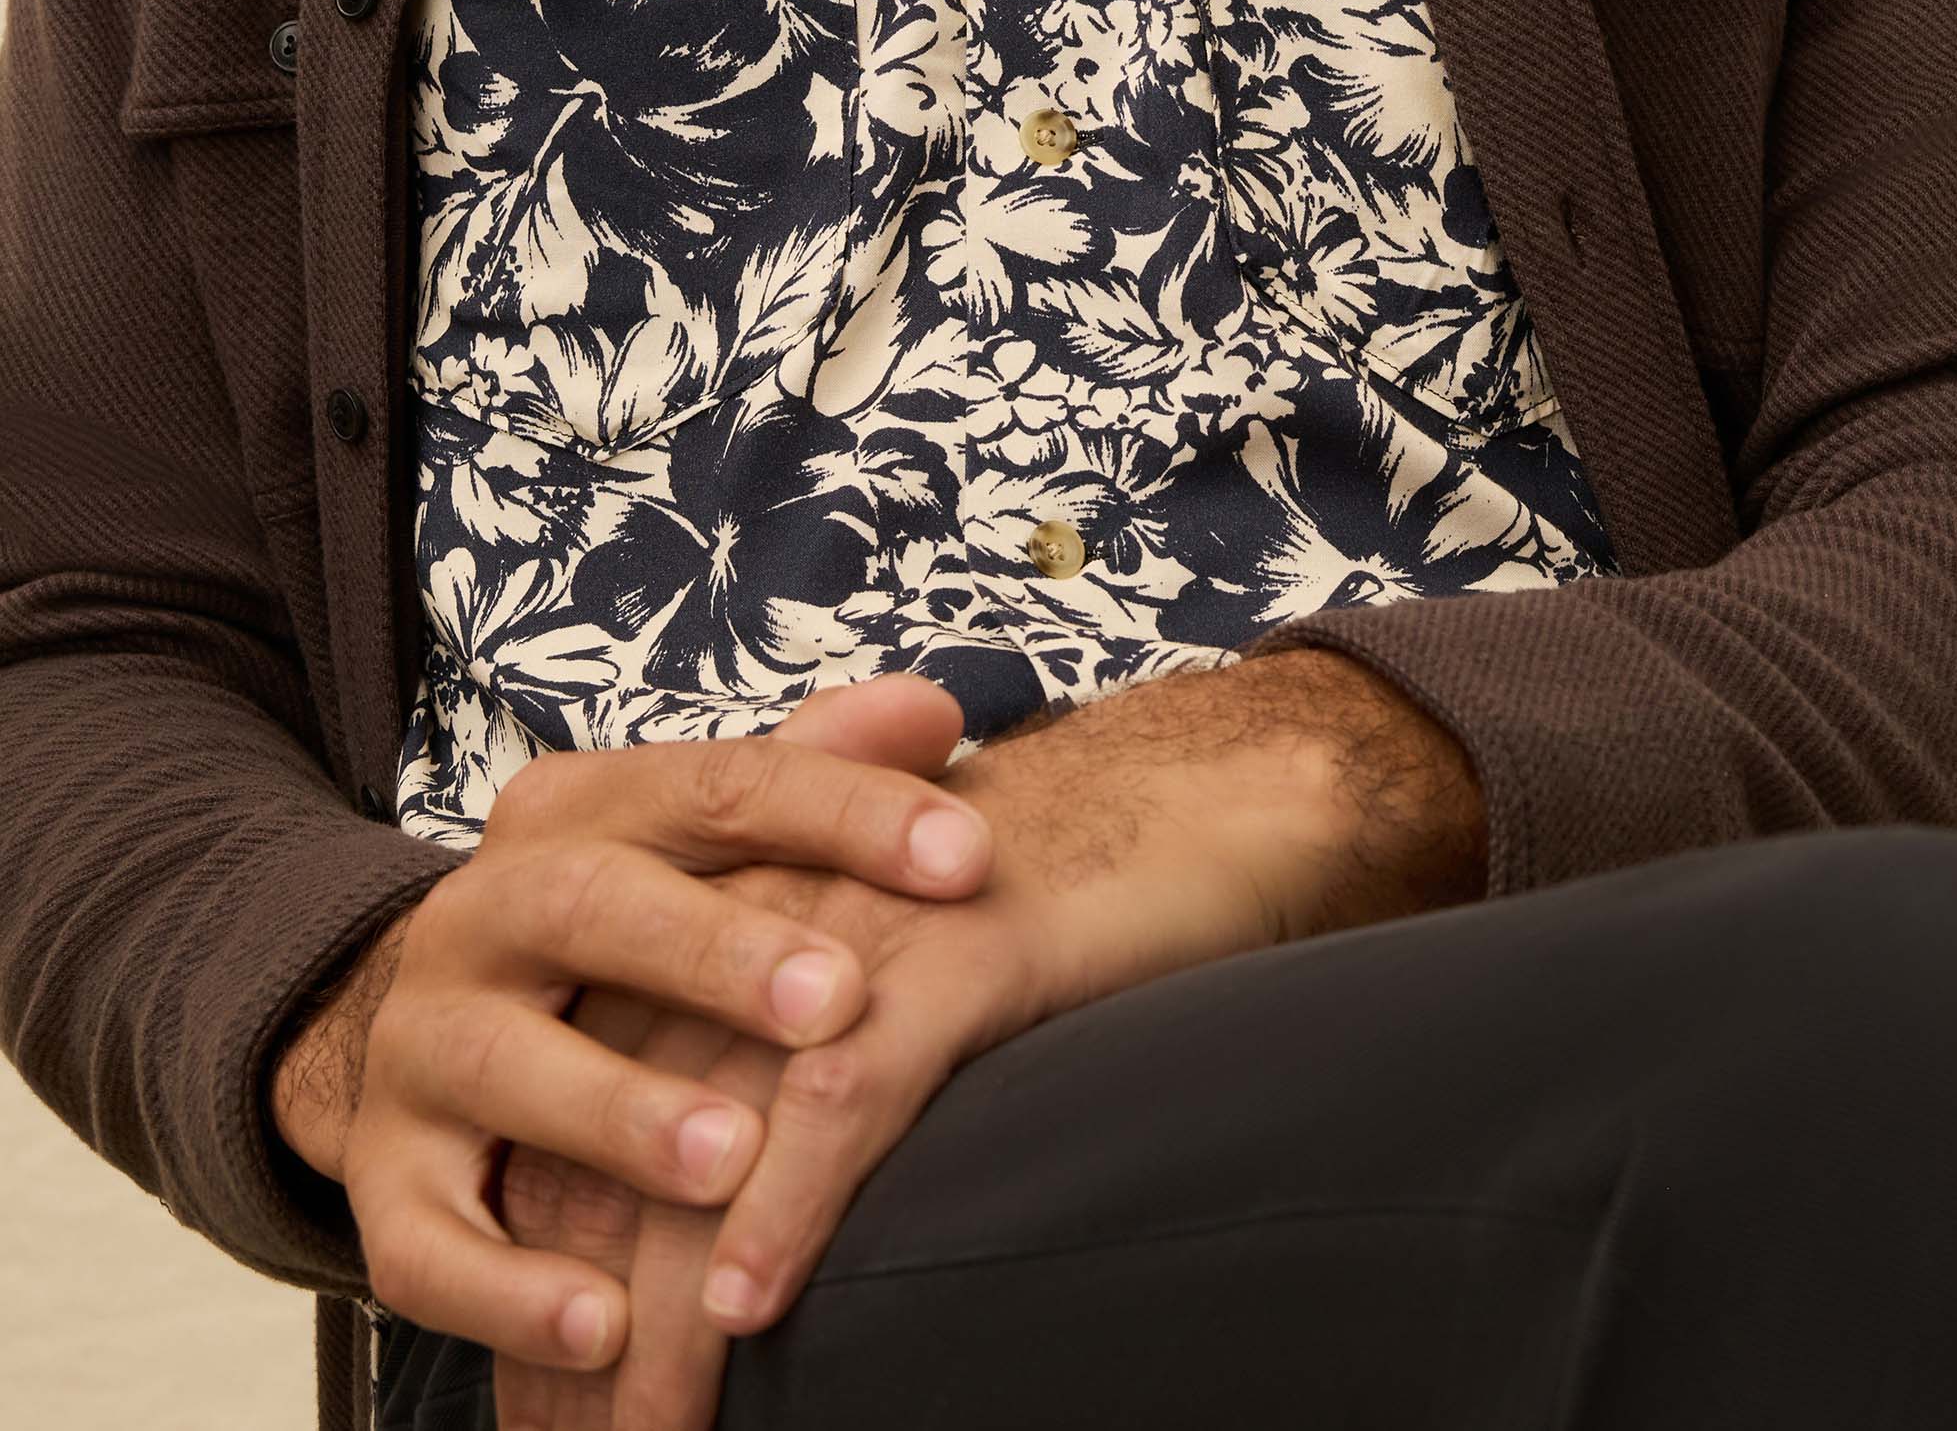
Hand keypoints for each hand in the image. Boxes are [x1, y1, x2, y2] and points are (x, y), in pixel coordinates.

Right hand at [493, 679, 968, 1430]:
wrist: (428, 1032)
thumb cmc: (622, 928)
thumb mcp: (700, 841)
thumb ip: (815, 772)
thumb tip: (935, 711)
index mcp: (574, 813)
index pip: (718, 786)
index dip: (847, 814)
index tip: (968, 861)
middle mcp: (481, 912)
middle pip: (594, 905)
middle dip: (717, 952)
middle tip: (838, 1000)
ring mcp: (421, 1046)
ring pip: (504, 1066)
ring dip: (620, 1114)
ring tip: (733, 1159)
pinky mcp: (383, 1184)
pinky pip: (426, 1241)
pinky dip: (511, 1288)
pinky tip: (605, 1320)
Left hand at [502, 649, 1482, 1429]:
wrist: (1201, 797)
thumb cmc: (1048, 906)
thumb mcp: (888, 980)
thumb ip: (797, 1072)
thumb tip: (720, 1249)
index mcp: (730, 918)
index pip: (592, 1115)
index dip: (550, 1266)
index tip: (546, 1407)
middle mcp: (765, 916)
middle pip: (624, 1143)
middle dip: (589, 1325)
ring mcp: (857, 930)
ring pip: (714, 1135)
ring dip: (664, 1308)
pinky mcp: (958, 951)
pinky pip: (845, 1092)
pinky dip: (788, 1206)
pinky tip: (752, 1305)